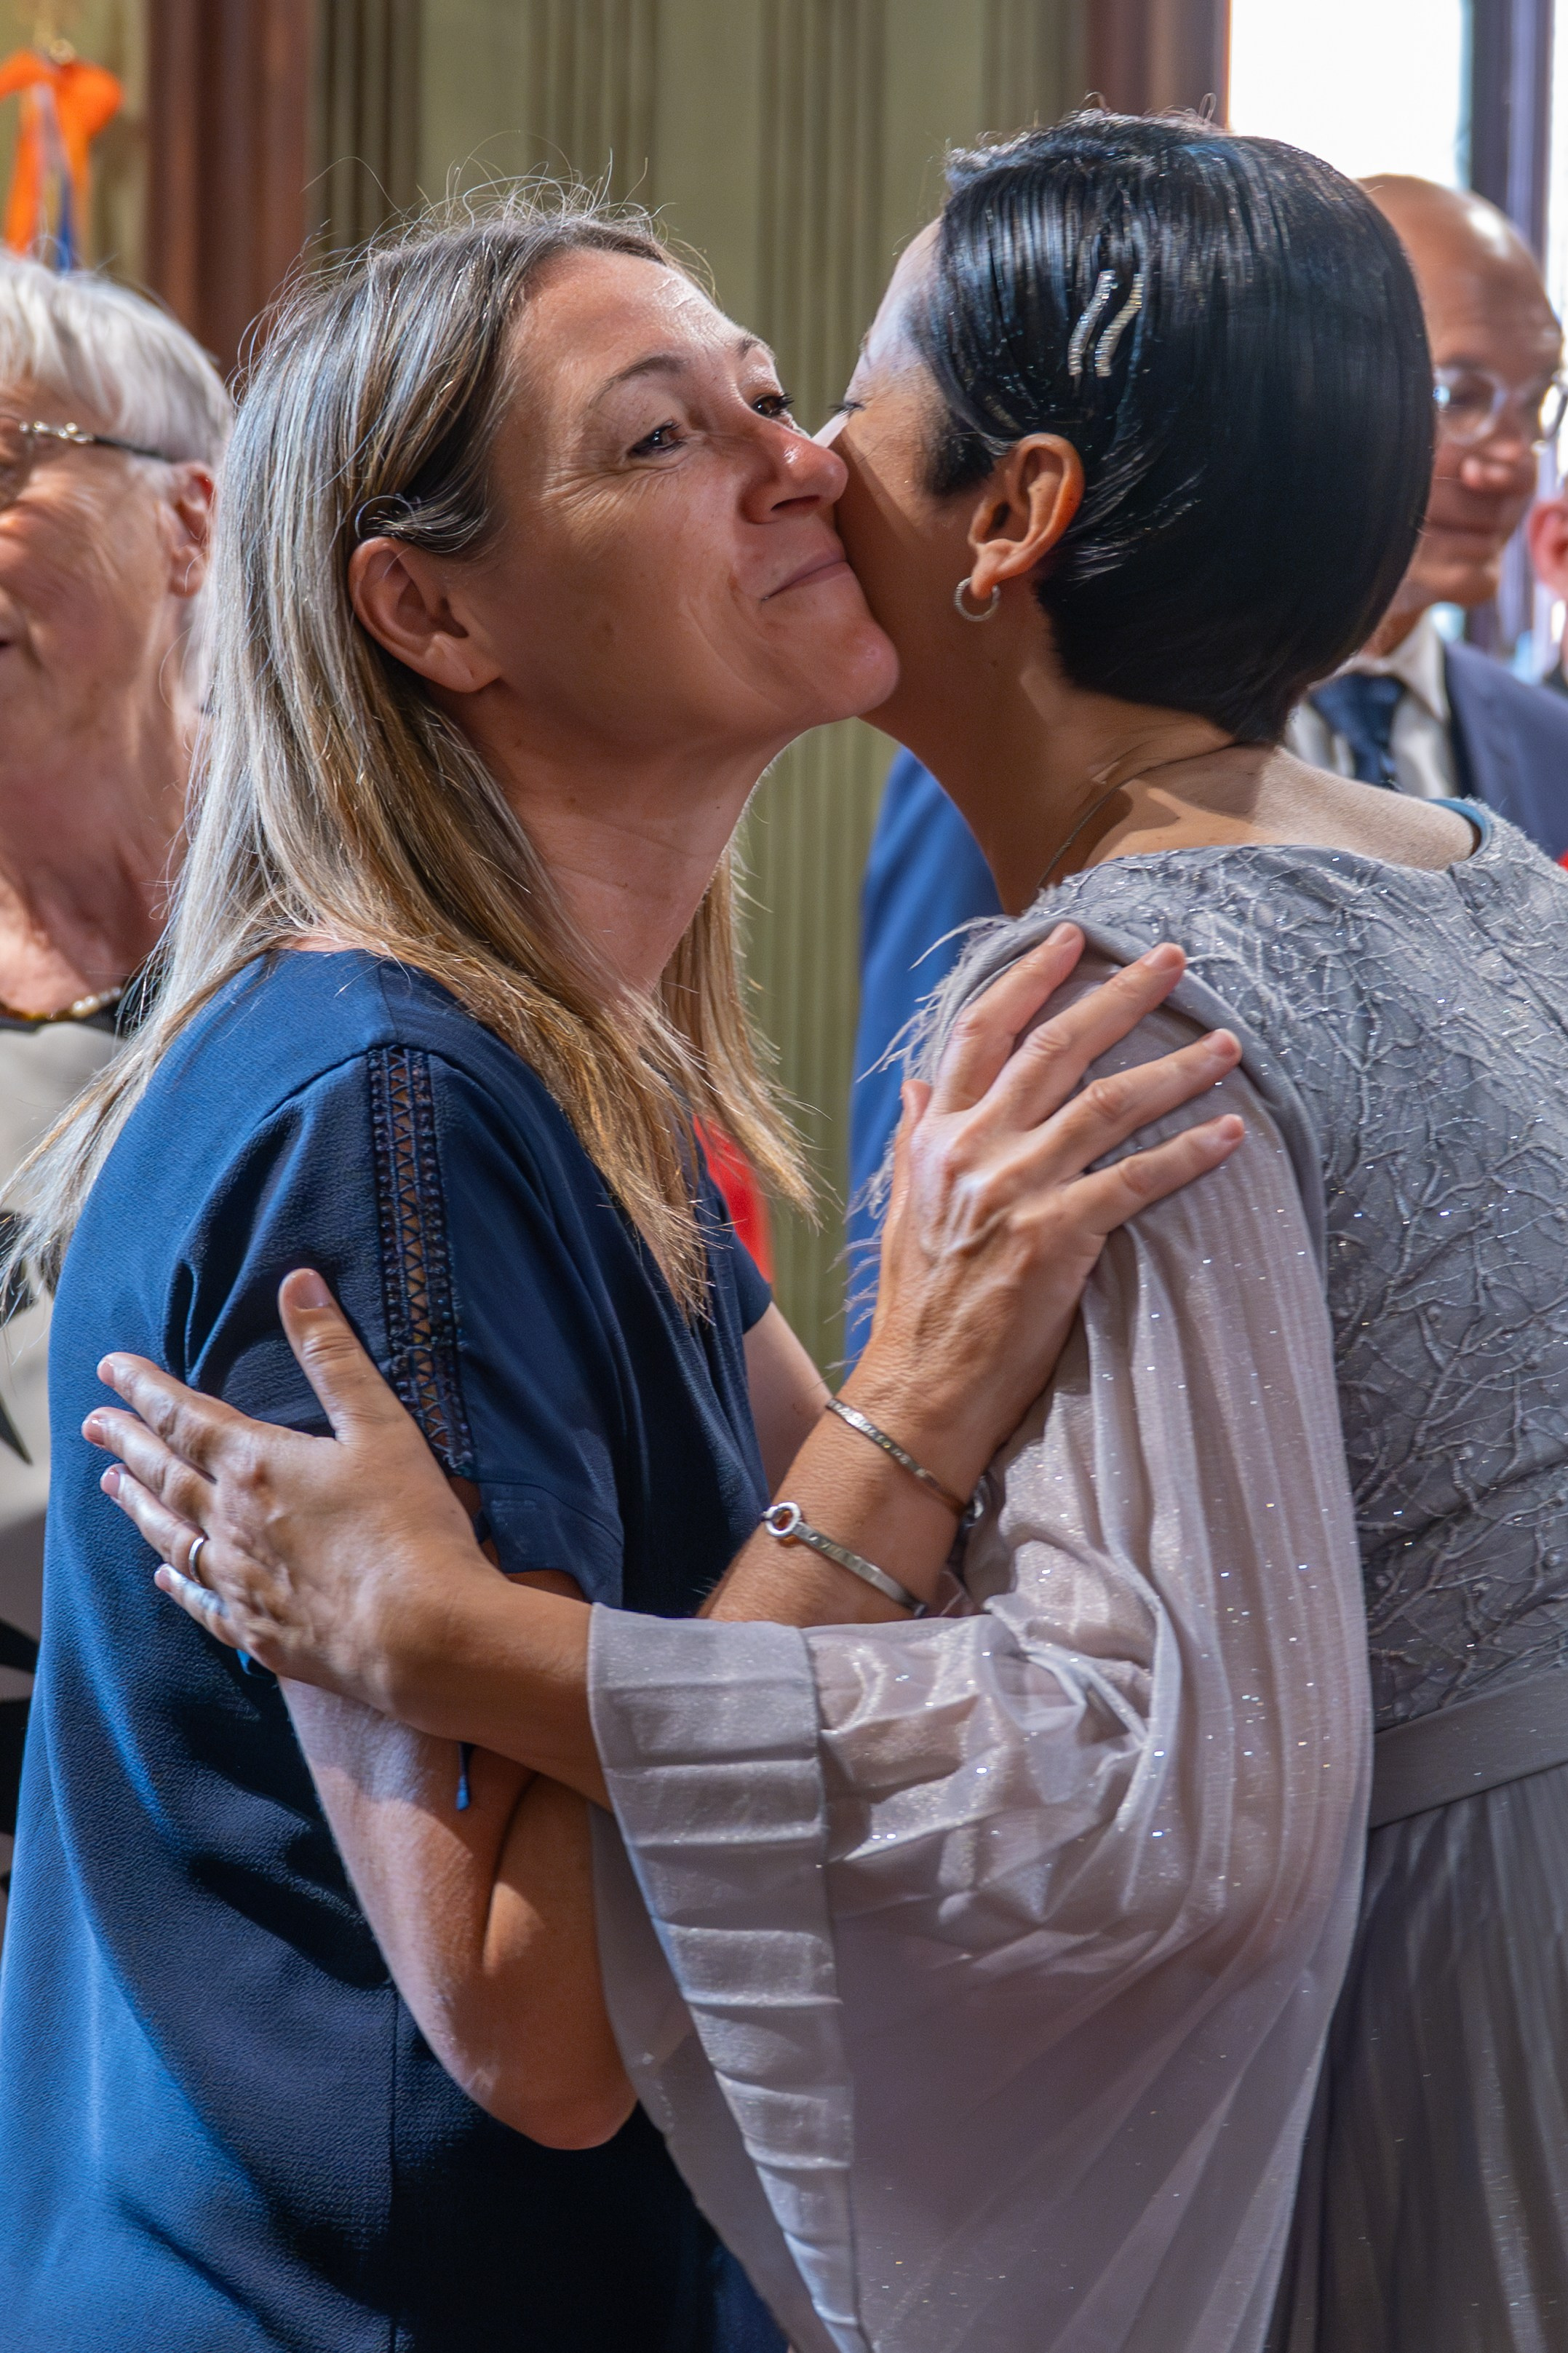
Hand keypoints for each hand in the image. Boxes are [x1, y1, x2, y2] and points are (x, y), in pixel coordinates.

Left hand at [84, 1272, 513, 1712]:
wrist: (421, 1637)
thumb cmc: (408, 1527)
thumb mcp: (381, 1426)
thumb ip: (334, 1355)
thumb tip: (297, 1282)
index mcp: (258, 1467)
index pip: (184, 1417)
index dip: (145, 1389)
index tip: (110, 1369)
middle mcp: (233, 1523)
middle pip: (164, 1475)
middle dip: (128, 1443)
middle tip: (93, 1424)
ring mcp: (241, 1582)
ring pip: (171, 1536)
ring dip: (138, 1506)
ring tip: (111, 1486)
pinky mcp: (260, 1632)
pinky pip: (200, 1601)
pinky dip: (176, 1582)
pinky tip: (163, 1577)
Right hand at [850, 925, 1241, 1498]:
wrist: (920, 1389)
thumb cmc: (919, 1306)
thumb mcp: (904, 1207)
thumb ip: (916, 1137)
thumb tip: (920, 1082)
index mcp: (938, 1138)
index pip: (981, 1034)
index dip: (1029, 979)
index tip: (1072, 938)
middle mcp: (973, 1151)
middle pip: (1055, 1050)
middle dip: (1118, 997)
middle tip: (1173, 960)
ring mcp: (1014, 1192)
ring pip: (1105, 1105)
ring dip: (1174, 1069)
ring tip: (1228, 1044)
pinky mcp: (1054, 1239)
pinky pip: (1134, 1180)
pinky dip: (1186, 1153)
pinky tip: (1230, 1134)